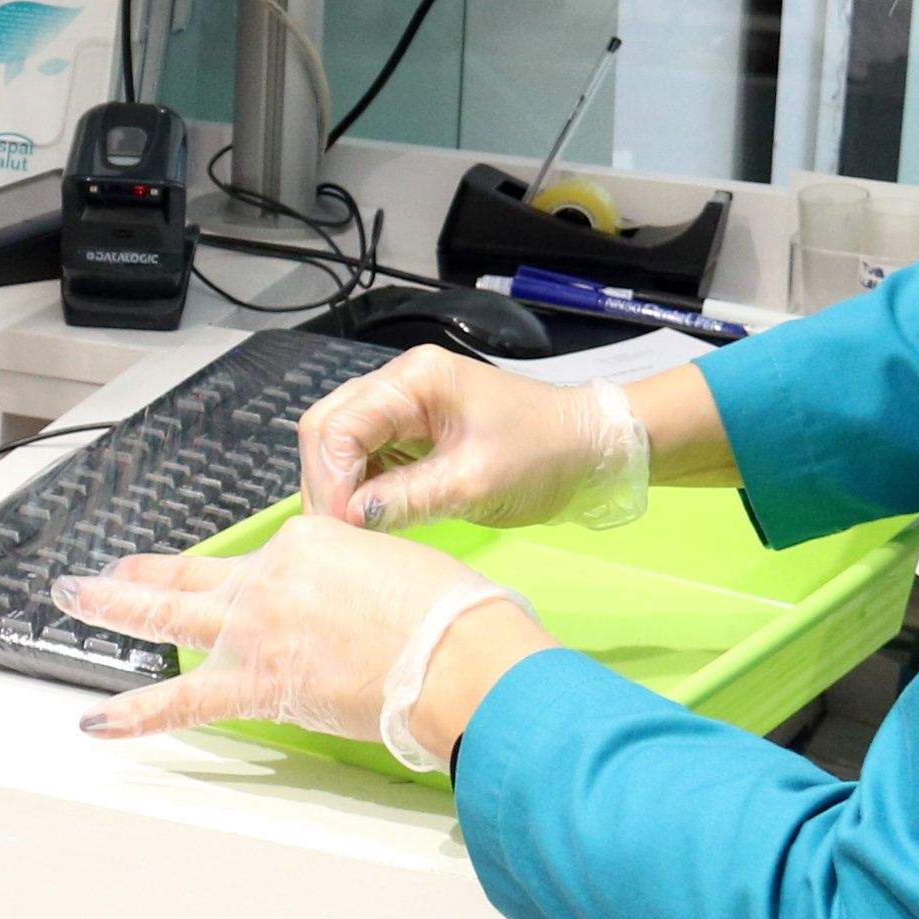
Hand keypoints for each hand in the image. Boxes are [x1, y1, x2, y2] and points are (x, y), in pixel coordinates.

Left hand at [57, 514, 549, 745]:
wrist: (457, 658)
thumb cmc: (449, 617)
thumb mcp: (400, 564)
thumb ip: (357, 577)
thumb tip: (352, 602)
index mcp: (308, 541)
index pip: (270, 562)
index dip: (274, 584)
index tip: (284, 598)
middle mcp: (269, 578)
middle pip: (193, 575)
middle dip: (141, 575)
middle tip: (103, 572)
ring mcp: (255, 629)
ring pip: (168, 614)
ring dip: (112, 607)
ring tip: (72, 599)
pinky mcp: (256, 683)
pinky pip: (183, 703)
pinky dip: (138, 715)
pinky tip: (98, 722)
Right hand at [297, 347, 647, 531]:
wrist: (593, 450)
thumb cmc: (543, 456)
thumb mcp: (476, 482)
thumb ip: (407, 497)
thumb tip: (349, 519)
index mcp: (414, 379)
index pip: (340, 424)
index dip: (331, 477)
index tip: (340, 529)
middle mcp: (399, 383)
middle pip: (328, 427)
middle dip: (325, 482)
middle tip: (334, 538)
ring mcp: (403, 406)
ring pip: (341, 444)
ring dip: (339, 488)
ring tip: (348, 535)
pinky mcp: (411, 432)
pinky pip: (367, 458)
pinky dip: (360, 490)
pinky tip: (368, 520)